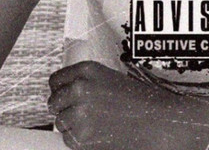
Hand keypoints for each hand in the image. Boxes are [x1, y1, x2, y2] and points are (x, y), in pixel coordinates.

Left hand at [48, 61, 202, 149]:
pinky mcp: (82, 135)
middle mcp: (79, 88)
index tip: (63, 96)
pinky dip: (79, 139)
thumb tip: (64, 93)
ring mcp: (79, 112)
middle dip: (63, 108)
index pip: (55, 80)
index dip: (59, 90)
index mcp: (87, 70)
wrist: (155, 120)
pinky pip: (68, 138)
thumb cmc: (137, 99)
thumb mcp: (109, 78)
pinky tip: (97, 133)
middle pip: (53, 102)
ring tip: (93, 123)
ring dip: (71, 124)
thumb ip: (85, 81)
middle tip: (79, 113)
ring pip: (60, 122)